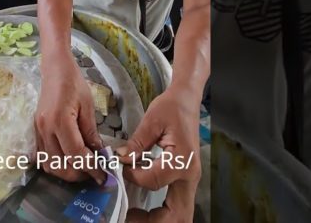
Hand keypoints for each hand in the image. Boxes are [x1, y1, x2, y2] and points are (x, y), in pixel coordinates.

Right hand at [34, 59, 104, 183]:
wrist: (55, 71)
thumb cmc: (74, 84)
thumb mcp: (88, 106)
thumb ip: (91, 132)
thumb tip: (98, 154)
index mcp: (60, 120)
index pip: (76, 153)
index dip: (91, 167)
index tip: (102, 174)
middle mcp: (45, 129)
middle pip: (61, 164)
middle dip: (79, 174)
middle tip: (94, 172)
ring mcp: (38, 131)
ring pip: (49, 165)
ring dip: (66, 172)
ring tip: (82, 168)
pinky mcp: (35, 132)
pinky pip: (43, 158)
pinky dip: (56, 165)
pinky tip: (68, 160)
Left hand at [116, 88, 201, 222]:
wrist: (187, 100)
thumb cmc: (172, 107)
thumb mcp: (151, 121)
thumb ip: (136, 144)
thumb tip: (120, 160)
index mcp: (182, 160)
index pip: (153, 181)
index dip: (132, 177)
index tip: (120, 167)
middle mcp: (190, 175)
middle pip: (177, 214)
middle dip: (151, 221)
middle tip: (128, 215)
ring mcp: (189, 180)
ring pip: (179, 214)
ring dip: (157, 220)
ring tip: (133, 214)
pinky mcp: (185, 180)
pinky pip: (176, 204)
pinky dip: (160, 212)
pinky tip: (143, 207)